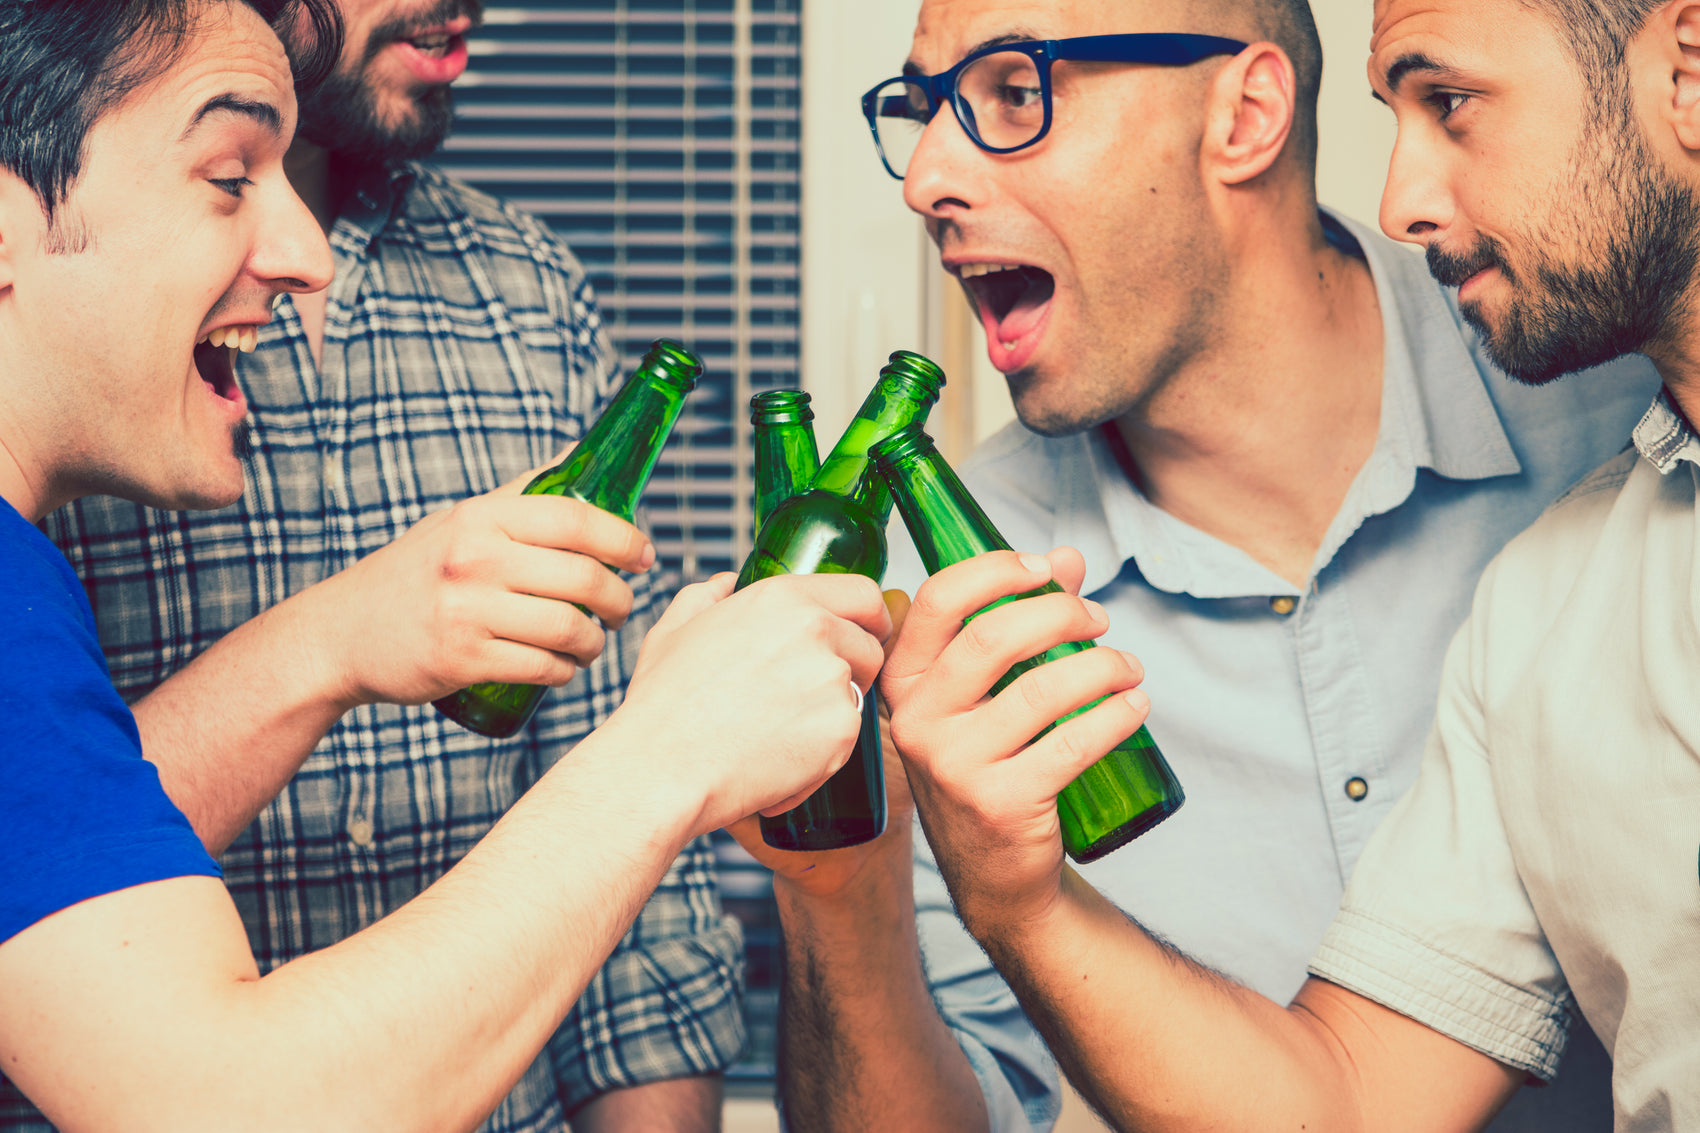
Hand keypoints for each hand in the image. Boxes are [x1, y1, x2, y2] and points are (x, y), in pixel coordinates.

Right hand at [299, 458, 653, 707]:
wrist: (339, 635)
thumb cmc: (415, 574)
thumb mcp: (460, 521)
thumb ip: (522, 493)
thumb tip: (580, 454)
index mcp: (481, 518)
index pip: (576, 519)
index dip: (623, 538)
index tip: (645, 556)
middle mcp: (474, 559)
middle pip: (583, 578)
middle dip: (619, 599)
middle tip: (621, 610)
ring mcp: (467, 611)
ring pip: (569, 629)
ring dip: (595, 643)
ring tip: (594, 643)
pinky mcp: (462, 660)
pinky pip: (541, 667)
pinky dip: (565, 672)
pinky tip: (564, 668)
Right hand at [604, 572, 891, 836]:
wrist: (663, 768)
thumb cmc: (663, 706)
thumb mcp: (674, 631)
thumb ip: (706, 597)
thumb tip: (726, 583)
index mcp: (782, 598)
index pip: (863, 594)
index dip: (871, 618)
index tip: (867, 635)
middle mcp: (816, 629)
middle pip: (870, 648)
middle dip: (851, 672)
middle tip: (807, 700)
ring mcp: (832, 679)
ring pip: (857, 696)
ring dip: (831, 715)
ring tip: (776, 734)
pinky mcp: (841, 729)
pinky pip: (846, 741)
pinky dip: (820, 757)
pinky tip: (775, 761)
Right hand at [881, 549, 1148, 931]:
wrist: (994, 874)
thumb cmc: (989, 767)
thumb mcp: (982, 695)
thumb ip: (1016, 620)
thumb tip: (1066, 559)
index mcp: (905, 683)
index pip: (938, 601)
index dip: (996, 570)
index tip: (1045, 568)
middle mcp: (919, 722)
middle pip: (993, 636)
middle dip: (1062, 613)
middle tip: (1099, 620)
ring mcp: (955, 766)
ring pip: (1041, 688)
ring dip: (1102, 666)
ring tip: (1128, 668)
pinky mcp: (1000, 803)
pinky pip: (1071, 743)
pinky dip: (1115, 716)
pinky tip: (1134, 706)